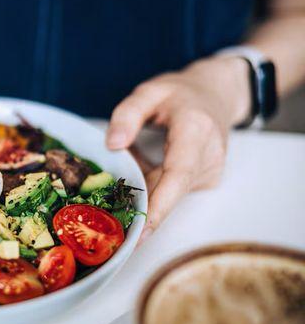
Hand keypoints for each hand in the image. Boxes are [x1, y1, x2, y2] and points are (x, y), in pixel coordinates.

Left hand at [106, 57, 250, 241]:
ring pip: (167, 193)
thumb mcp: (149, 92)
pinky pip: (170, 190)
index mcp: (196, 130)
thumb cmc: (180, 93)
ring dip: (143, 191)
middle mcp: (209, 156)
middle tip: (109, 220)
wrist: (215, 95)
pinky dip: (151, 186)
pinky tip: (140, 174)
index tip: (142, 232)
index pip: (178, 175)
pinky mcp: (205, 180)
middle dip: (139, 205)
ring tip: (122, 183)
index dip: (159, 206)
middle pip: (169, 190)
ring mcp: (210, 171)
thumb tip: (112, 145)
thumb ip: (127, 114)